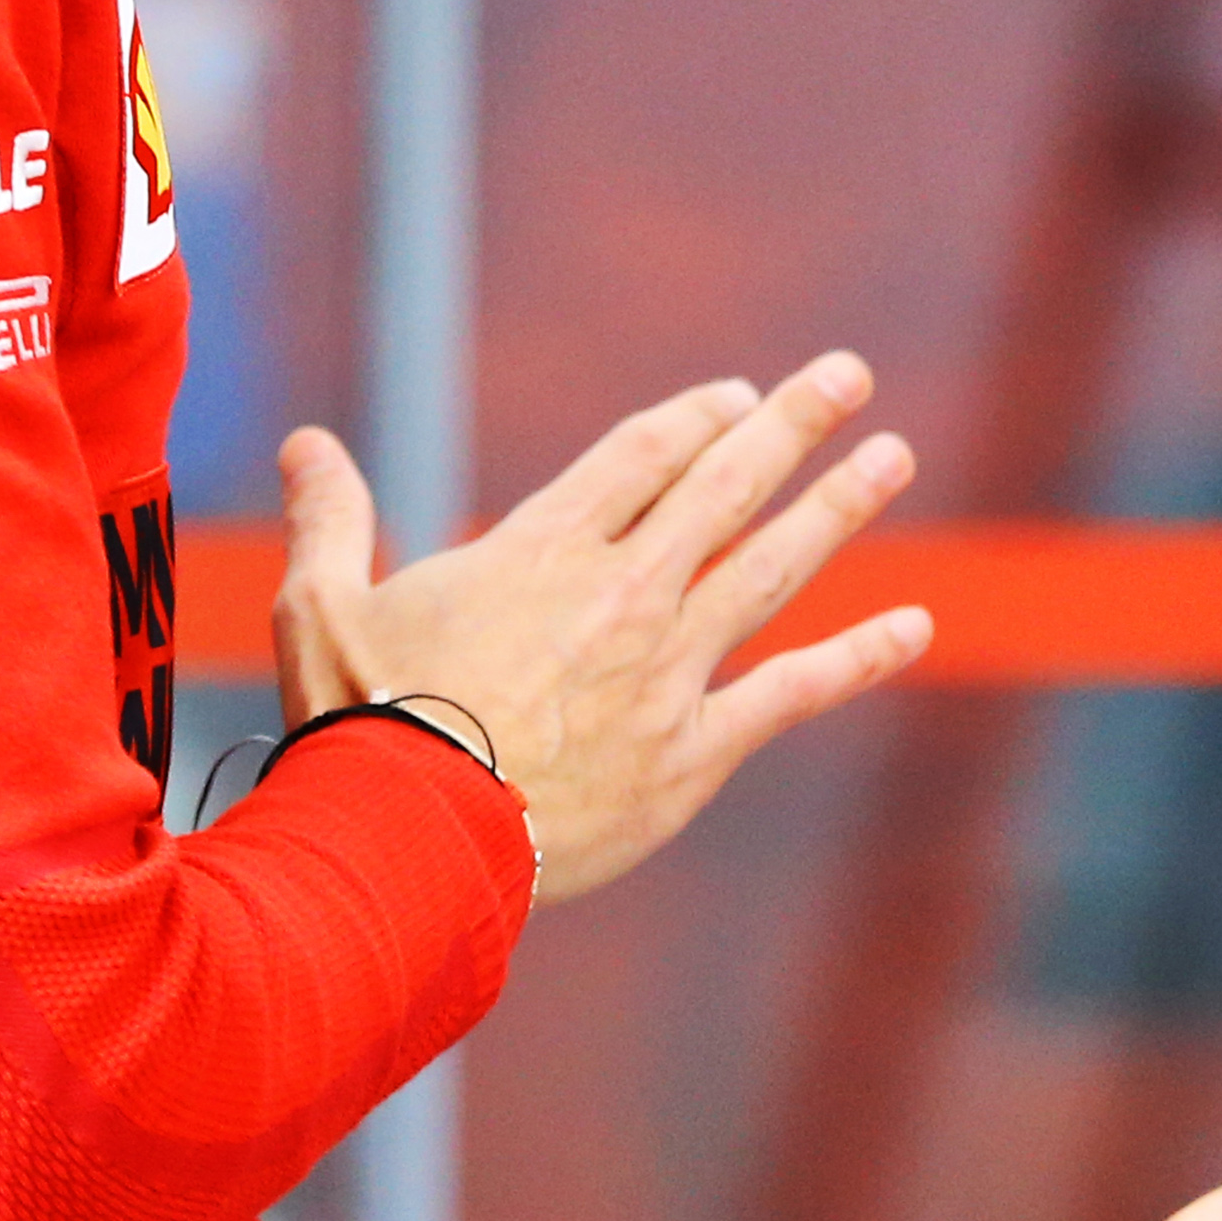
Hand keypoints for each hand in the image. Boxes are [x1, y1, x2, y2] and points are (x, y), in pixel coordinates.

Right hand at [268, 356, 930, 902]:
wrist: (410, 845)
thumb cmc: (358, 727)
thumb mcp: (323, 608)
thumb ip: (332, 521)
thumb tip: (308, 442)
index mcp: (542, 550)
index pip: (642, 455)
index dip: (696, 418)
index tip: (738, 398)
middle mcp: (621, 593)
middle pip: (724, 486)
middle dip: (792, 424)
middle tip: (849, 375)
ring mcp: (666, 670)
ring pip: (771, 567)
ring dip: (838, 507)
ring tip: (892, 458)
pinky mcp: (693, 752)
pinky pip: (792, 692)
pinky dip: (859, 657)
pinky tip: (914, 626)